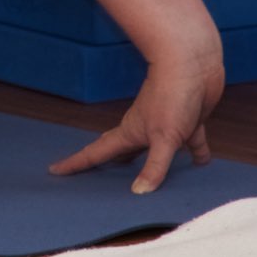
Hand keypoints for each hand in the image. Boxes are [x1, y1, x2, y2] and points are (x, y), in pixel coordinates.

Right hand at [51, 41, 223, 192]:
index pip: (97, 152)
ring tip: (149, 177)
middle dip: (108, 165)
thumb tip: (139, 192)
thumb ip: (154, 165)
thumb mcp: (165, 137)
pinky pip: (191, 144)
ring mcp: (166, 126)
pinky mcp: (189, 122)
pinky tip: (201, 162)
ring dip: (150, 162)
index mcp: (130, 133)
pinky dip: (195, 153)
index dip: (75, 162)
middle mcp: (143, 131)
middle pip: (121, 152)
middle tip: (95, 178)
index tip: (55, 170)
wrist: (192, 64)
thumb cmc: (172, 96)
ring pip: (154, 150)